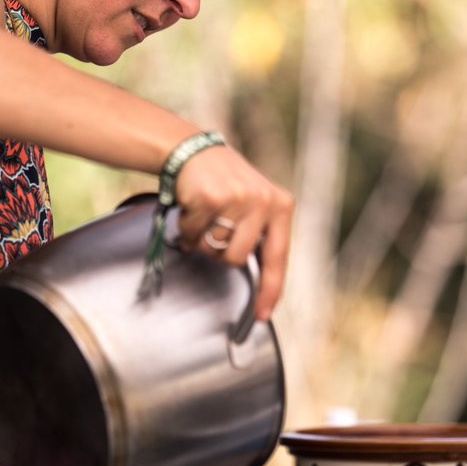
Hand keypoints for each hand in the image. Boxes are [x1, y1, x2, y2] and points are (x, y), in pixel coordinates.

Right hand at [173, 145, 292, 320]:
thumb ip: (260, 234)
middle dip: (217, 253)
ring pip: (213, 249)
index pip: (278, 257)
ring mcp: (239, 198)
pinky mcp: (212, 196)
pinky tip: (191, 207)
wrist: (194, 151)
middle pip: (236, 259)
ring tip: (203, 216)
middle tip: (212, 231)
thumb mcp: (255, 204)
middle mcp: (264, 201)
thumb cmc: (224, 184)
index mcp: (280, 206)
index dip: (270, 290)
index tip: (262, 314)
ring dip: (200, 240)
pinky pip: (193, 233)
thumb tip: (261, 282)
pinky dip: (186, 227)